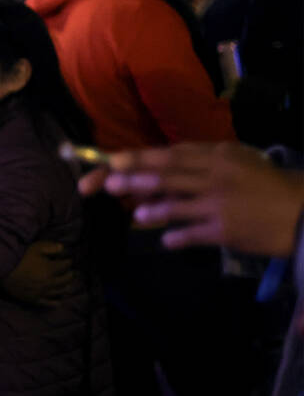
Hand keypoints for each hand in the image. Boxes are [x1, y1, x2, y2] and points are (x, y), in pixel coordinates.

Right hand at [0, 241, 74, 306]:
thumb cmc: (20, 258)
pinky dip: (56, 302)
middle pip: (66, 280)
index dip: (69, 261)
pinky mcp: (35, 299)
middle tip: (71, 272)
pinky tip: (59, 301)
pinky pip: (49, 303)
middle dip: (70, 275)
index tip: (69, 259)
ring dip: (66, 287)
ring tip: (67, 284)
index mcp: (51, 269)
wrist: (4, 271)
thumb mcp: (35, 248)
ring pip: (60, 291)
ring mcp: (43, 292)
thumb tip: (63, 248)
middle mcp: (50, 282)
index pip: (66, 265)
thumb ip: (50, 247)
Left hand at [78, 141, 303, 255]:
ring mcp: (220, 204)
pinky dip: (177, 237)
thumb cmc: (264, 184)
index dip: (141, 158)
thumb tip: (160, 165)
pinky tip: (165, 240)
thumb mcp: (235, 162)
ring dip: (153, 209)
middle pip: (169, 176)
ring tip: (136, 214)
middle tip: (109, 184)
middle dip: (136, 179)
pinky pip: (194, 234)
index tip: (114, 160)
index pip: (172, 155)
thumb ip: (200, 161)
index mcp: (217, 156)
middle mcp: (216, 177)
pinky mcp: (226, 231)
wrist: (301, 210)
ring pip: (178, 204)